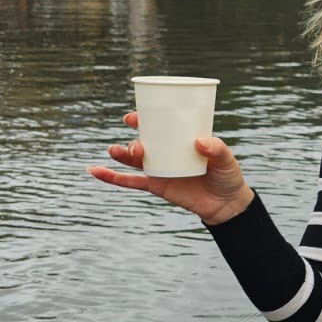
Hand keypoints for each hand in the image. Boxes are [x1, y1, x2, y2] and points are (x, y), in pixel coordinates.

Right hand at [87, 111, 253, 224]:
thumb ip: (217, 149)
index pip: (159, 125)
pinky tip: (94, 171)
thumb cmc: (227, 176)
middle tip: (136, 140)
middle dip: (133, 137)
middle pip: (143, 141)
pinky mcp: (155, 186)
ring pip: (134, 160)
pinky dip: (111, 177)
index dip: (144, 118)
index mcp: (180, 140)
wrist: (225, 204)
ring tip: (116, 151)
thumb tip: (200, 142)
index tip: (133, 116)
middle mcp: (166, 152)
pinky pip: (130, 181)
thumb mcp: (226, 160)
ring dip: (122, 153)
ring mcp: (159, 168)